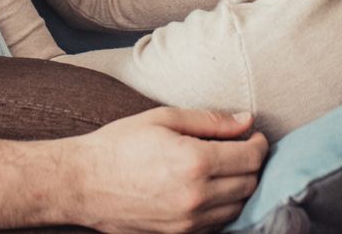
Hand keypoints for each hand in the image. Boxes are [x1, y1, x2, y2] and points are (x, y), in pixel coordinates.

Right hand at [68, 107, 268, 233]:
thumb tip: (245, 121)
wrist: (82, 183)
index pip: (251, 157)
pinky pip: (218, 224)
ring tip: (225, 168)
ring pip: (238, 207)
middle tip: (240, 148)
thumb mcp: (163, 119)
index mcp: (194, 161)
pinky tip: (210, 189)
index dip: (259, 143)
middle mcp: (196, 196)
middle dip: (252, 163)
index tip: (253, 134)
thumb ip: (210, 121)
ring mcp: (188, 221)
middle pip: (250, 183)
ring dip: (240, 187)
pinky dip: (223, 207)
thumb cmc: (119, 145)